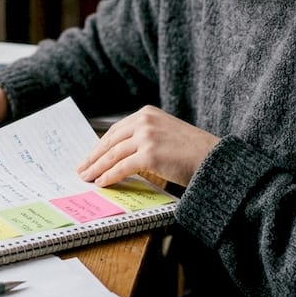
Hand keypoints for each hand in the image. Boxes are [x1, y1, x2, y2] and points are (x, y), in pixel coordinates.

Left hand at [77, 106, 219, 187]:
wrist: (214, 158)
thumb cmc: (193, 151)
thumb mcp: (165, 134)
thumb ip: (145, 138)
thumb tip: (120, 156)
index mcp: (147, 113)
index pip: (116, 130)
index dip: (101, 145)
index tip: (90, 156)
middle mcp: (144, 120)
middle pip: (110, 141)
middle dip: (93, 157)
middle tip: (82, 169)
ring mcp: (147, 136)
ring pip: (113, 155)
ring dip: (97, 168)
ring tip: (87, 178)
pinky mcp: (150, 153)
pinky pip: (122, 167)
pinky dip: (110, 176)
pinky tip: (102, 183)